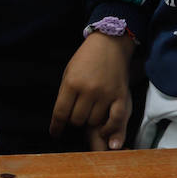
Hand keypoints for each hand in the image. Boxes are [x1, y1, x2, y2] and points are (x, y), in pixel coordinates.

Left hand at [50, 33, 132, 148]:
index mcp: (72, 83)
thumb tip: (60, 117)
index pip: (61, 113)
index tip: (55, 133)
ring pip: (93, 122)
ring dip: (89, 122)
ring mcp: (106, 94)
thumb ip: (65, 94)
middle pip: (77, 120)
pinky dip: (109, 129)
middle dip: (74, 121)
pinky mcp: (121, 96)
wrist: (110, 43)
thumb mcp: (68, 72)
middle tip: (76, 114)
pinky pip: (115, 121)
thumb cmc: (86, 58)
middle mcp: (88, 90)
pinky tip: (103, 130)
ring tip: (89, 112)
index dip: (56, 127)